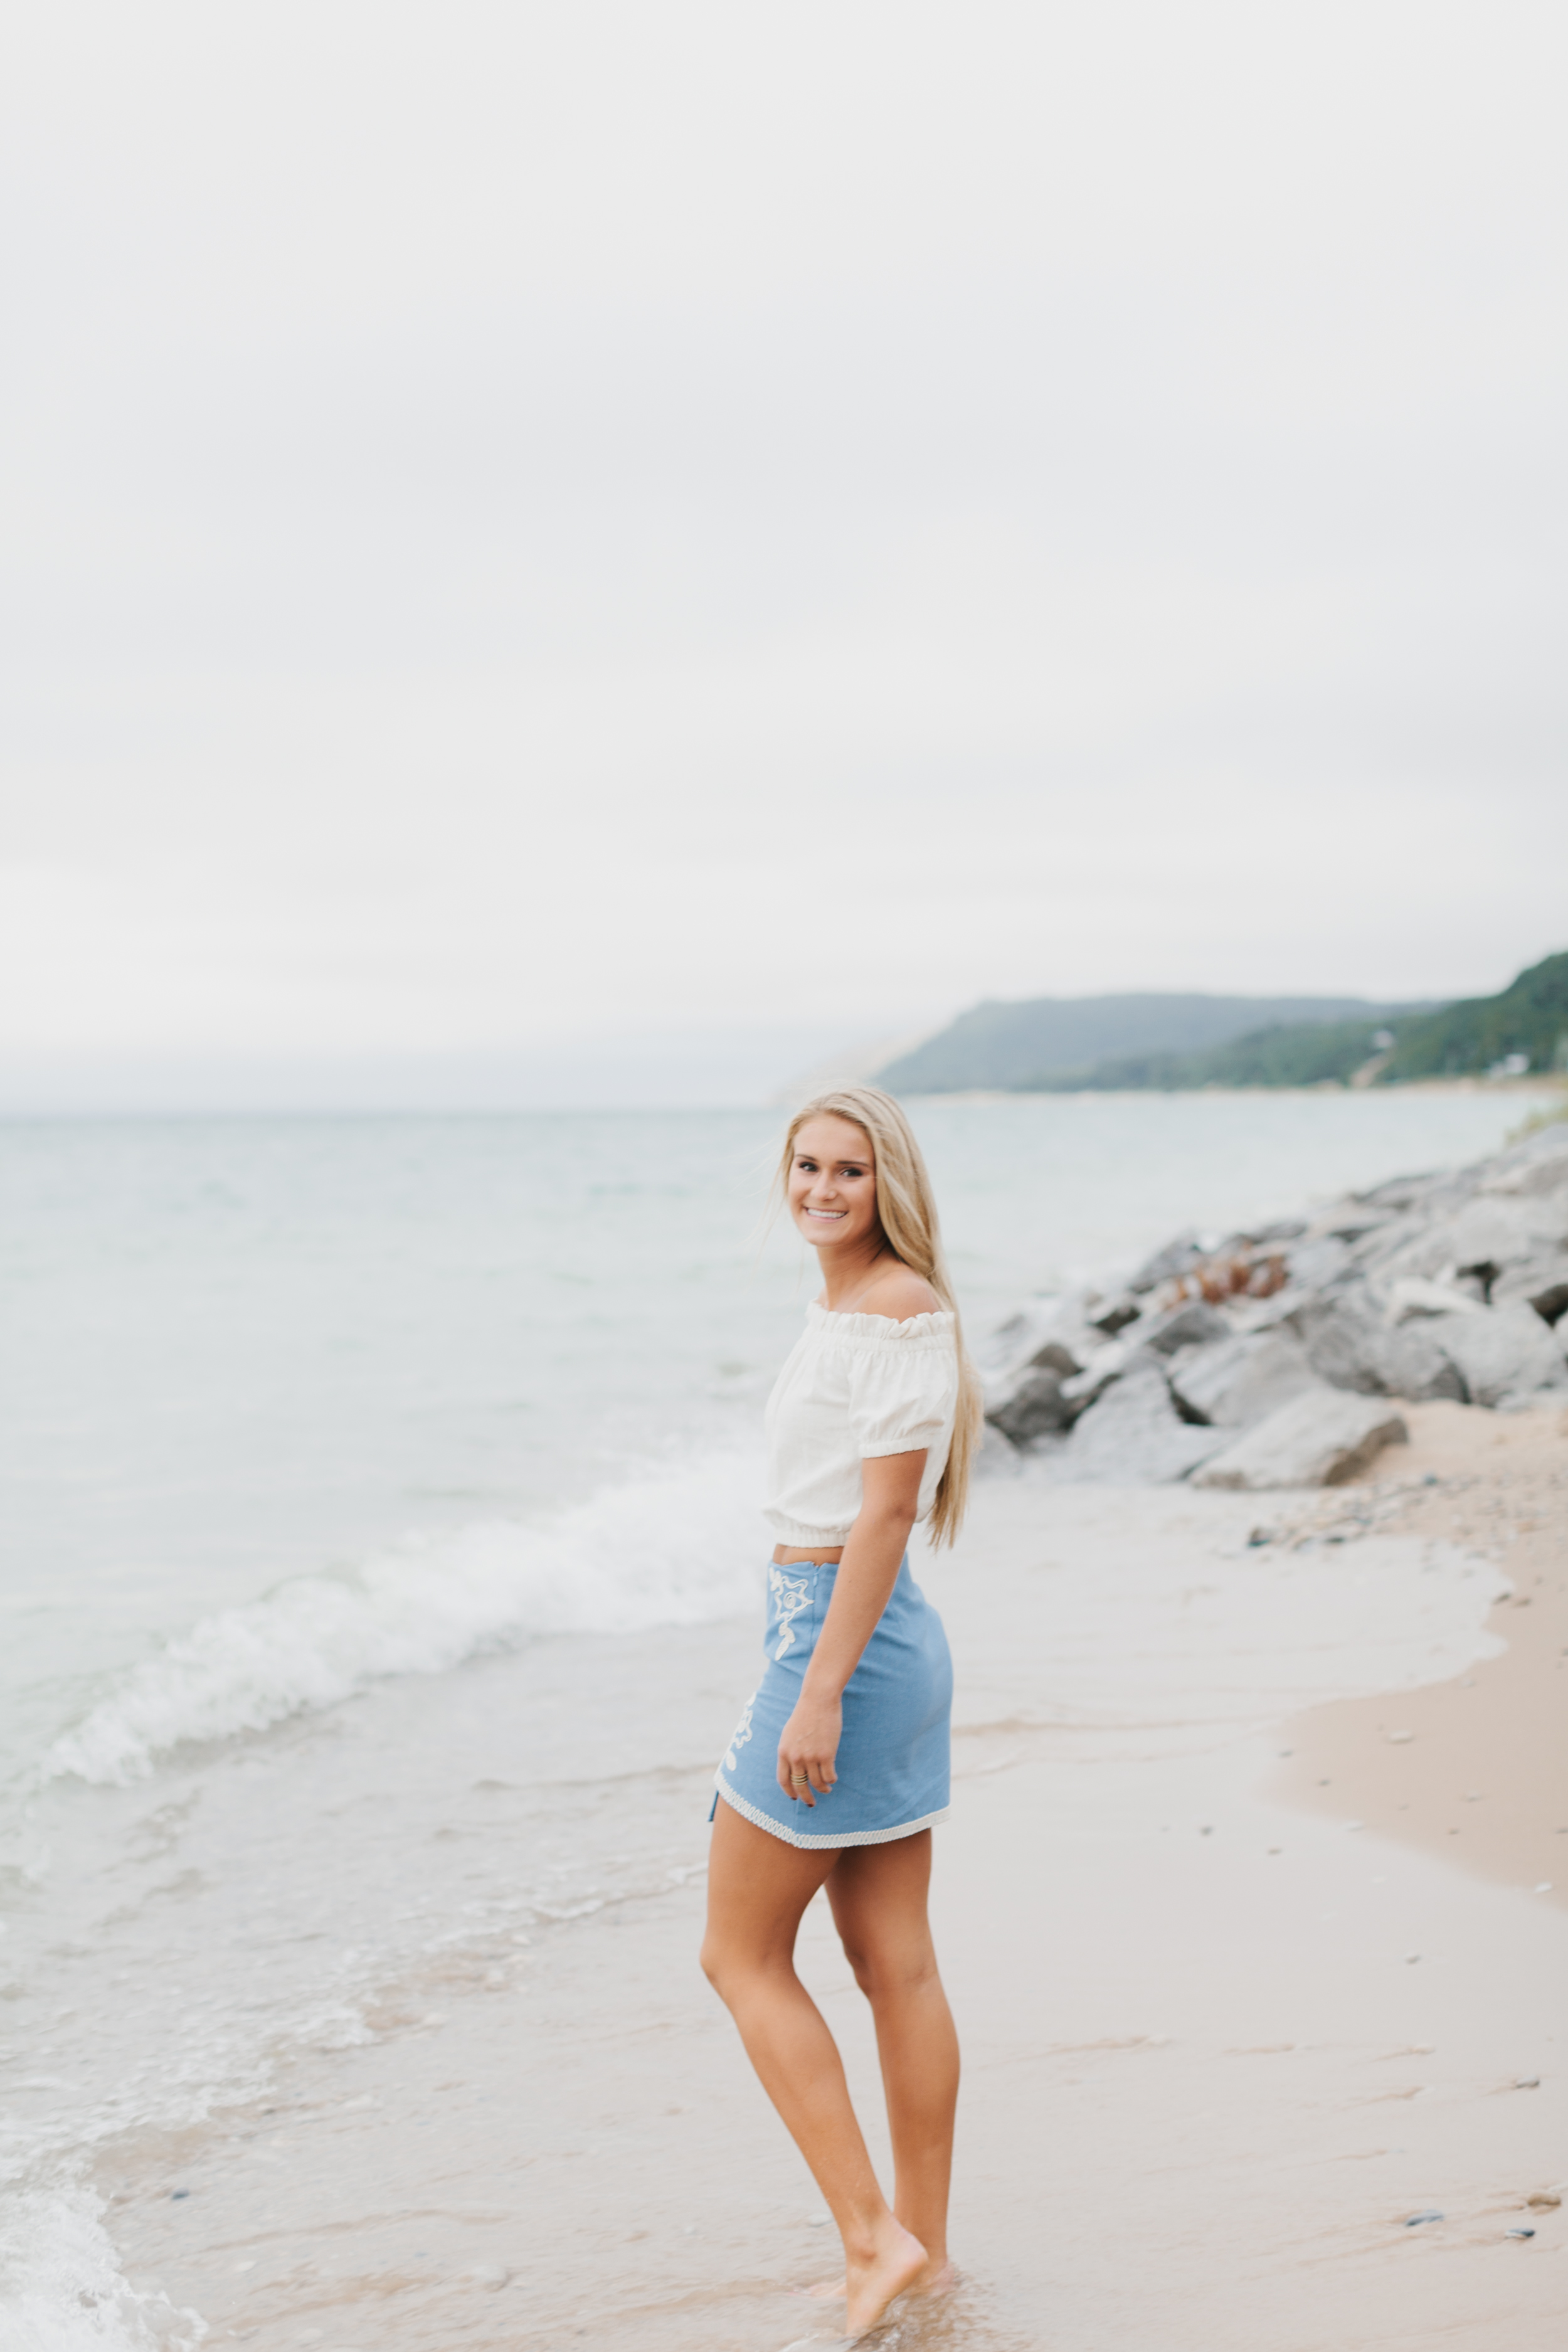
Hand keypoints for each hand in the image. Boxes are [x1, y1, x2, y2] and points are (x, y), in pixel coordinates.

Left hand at [777, 1690, 841, 1806]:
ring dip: (823, 1789)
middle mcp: (795, 1757)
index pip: (783, 1780)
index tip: (794, 1798)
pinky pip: (829, 1776)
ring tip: (827, 1789)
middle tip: (811, 1803)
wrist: (818, 1700)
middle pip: (799, 1785)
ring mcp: (811, 1757)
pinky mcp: (826, 1754)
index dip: (789, 1792)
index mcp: (783, 1752)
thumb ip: (789, 1751)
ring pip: (816, 1783)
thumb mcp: (789, 1734)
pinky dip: (831, 1780)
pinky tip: (833, 1779)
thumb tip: (794, 1769)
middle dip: (806, 1797)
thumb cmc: (805, 1715)